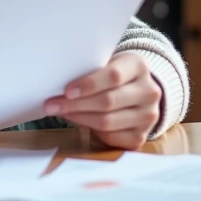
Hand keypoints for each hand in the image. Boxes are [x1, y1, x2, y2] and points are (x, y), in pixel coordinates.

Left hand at [44, 52, 161, 149]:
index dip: (88, 84)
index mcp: (138, 66)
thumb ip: (90, 70)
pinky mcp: (141, 136)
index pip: (113, 76)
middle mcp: (149, 92)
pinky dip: (91, 131)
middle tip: (51, 105)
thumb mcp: (107, 63)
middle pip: (108, 101)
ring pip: (107, 122)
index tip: (66, 90)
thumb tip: (57, 84)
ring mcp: (148, 116)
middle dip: (75, 105)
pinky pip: (111, 137)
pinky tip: (78, 121)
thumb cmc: (113, 75)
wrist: (138, 91)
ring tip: (60, 113)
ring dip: (79, 118)